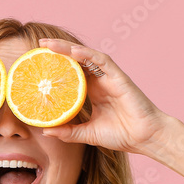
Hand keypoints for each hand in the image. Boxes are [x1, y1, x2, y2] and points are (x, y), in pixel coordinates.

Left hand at [36, 39, 170, 154]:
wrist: (144, 138)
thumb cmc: (122, 135)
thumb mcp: (88, 134)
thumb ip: (68, 132)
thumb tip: (46, 130)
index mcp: (92, 91)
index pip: (71, 73)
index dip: (56, 66)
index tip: (38, 64)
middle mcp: (99, 81)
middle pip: (76, 60)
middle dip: (58, 51)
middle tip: (39, 46)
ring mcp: (109, 77)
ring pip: (86, 56)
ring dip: (68, 48)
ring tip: (49, 45)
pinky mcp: (119, 77)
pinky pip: (102, 61)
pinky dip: (87, 55)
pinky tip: (73, 52)